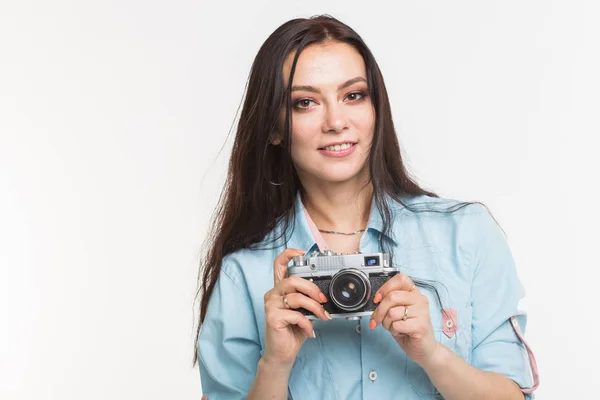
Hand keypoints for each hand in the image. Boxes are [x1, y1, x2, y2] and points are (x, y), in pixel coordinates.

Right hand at [262, 248, 331, 367]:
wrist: (283, 353)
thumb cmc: (293, 331)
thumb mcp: (304, 311)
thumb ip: (308, 299)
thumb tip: (324, 293)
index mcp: (280, 289)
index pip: (279, 264)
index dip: (289, 254)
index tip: (303, 252)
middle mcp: (273, 294)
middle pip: (293, 280)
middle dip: (313, 289)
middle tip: (323, 300)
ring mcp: (271, 305)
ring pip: (297, 297)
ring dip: (314, 308)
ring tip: (322, 317)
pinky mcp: (272, 317)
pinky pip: (295, 315)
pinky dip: (307, 323)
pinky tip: (309, 331)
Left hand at [369, 273, 439, 366]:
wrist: (424, 349)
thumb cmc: (408, 329)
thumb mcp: (397, 312)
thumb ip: (390, 303)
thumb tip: (376, 300)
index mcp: (414, 293)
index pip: (400, 279)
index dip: (385, 288)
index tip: (377, 299)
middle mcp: (420, 300)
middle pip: (392, 297)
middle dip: (379, 311)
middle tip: (377, 320)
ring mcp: (422, 313)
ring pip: (392, 312)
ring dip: (387, 323)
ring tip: (395, 327)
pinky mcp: (421, 326)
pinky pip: (397, 325)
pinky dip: (393, 331)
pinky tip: (401, 333)